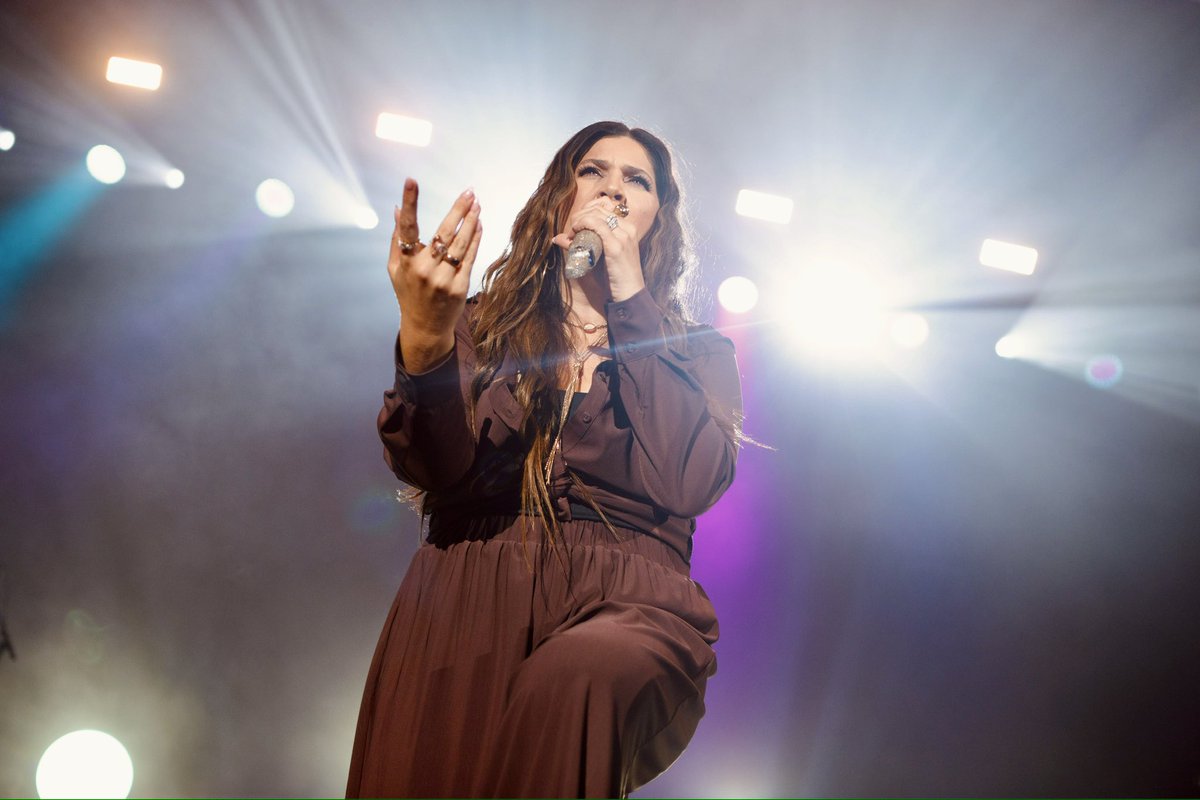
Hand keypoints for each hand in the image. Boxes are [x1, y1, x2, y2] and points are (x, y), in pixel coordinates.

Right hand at [389, 179, 481, 372]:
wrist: (425, 326)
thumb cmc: (408, 293)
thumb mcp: (395, 268)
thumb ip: (396, 239)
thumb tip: (395, 209)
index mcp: (405, 262)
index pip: (407, 227)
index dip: (409, 203)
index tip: (411, 181)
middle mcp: (424, 270)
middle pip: (443, 233)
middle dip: (458, 209)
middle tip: (469, 192)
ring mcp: (443, 279)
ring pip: (460, 244)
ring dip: (471, 221)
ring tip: (477, 204)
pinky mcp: (459, 287)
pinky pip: (469, 258)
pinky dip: (475, 239)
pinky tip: (479, 224)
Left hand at [551, 197, 645, 300]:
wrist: (630, 295)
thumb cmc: (616, 278)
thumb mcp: (600, 257)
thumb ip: (583, 245)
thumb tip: (558, 237)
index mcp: (628, 229)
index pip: (604, 209)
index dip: (585, 213)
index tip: (575, 227)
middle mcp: (628, 229)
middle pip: (599, 210)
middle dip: (580, 216)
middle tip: (571, 230)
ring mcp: (623, 236)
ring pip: (596, 215)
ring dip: (579, 221)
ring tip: (572, 234)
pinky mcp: (616, 246)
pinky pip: (596, 225)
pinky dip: (582, 225)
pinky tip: (574, 234)